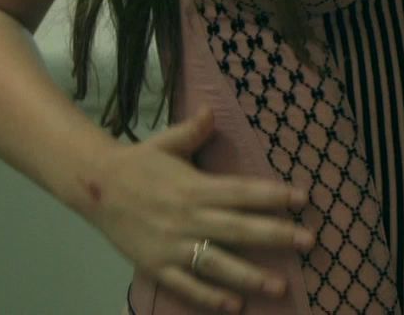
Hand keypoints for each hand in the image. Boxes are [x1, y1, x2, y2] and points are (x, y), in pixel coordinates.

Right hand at [79, 106, 315, 313]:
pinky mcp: (156, 266)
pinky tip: (235, 306)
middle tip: (310, 241)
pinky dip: (209, 297)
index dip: (274, 195)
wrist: (93, 187)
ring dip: (250, 276)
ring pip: (218, 263)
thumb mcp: (167, 142)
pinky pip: (186, 285)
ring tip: (280, 287)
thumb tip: (211, 110)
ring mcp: (172, 245)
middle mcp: (188, 217)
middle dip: (276, 235)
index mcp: (195, 186)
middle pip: (239, 228)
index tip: (304, 199)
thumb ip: (194, 130)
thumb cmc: (138, 163)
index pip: (242, 191)